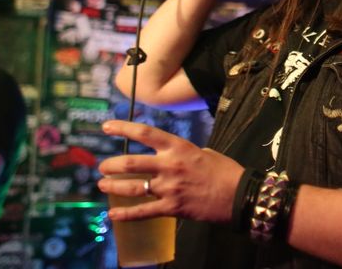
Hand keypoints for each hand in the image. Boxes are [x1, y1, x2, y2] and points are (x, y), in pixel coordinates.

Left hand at [98, 120, 243, 222]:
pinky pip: (143, 212)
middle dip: (111, 165)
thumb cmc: (224, 170)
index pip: (145, 134)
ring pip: (132, 187)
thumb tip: (172, 156)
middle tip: (102, 167)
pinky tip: (112, 215)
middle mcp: (170, 165)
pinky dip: (125, 214)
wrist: (239, 195)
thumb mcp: (204, 152)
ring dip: (113, 187)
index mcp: (178, 147)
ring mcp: (169, 188)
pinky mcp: (172, 208)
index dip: (123, 129)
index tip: (106, 127)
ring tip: (103, 186)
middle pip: (131, 163)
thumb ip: (183, 153)